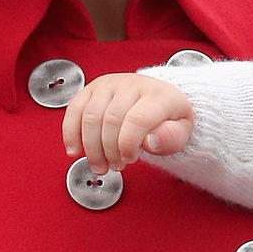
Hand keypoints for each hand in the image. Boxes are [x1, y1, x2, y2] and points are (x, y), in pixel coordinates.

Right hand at [63, 73, 193, 173]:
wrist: (159, 97)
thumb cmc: (168, 117)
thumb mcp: (181, 131)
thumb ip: (170, 138)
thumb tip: (150, 142)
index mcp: (157, 95)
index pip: (136, 119)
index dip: (128, 144)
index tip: (129, 160)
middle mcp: (131, 85)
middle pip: (110, 119)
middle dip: (109, 150)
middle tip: (114, 166)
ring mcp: (109, 84)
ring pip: (90, 116)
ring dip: (91, 146)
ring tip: (99, 164)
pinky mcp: (92, 88)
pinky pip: (75, 108)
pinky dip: (71, 132)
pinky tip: (74, 150)